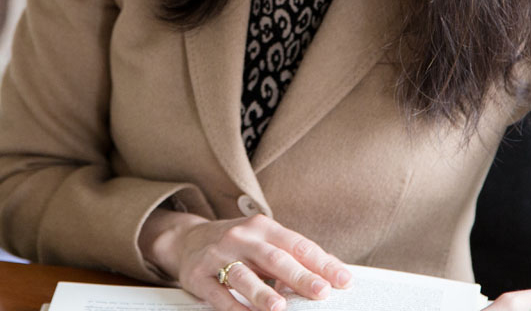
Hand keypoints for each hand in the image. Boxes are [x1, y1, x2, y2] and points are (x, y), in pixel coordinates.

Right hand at [139, 209, 351, 310]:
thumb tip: (330, 272)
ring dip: (263, 292)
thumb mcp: (264, 242)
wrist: (187, 240)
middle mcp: (242, 238)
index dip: (323, 263)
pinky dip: (233, 307)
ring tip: (279, 307)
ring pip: (244, 276)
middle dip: (300, 276)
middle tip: (320, 291)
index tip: (343, 280)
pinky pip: (218, 294)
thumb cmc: (237, 245)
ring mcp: (219, 255)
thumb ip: (293, 256)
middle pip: (275, 258)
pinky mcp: (199, 275)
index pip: (299, 245)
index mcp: (263, 228)